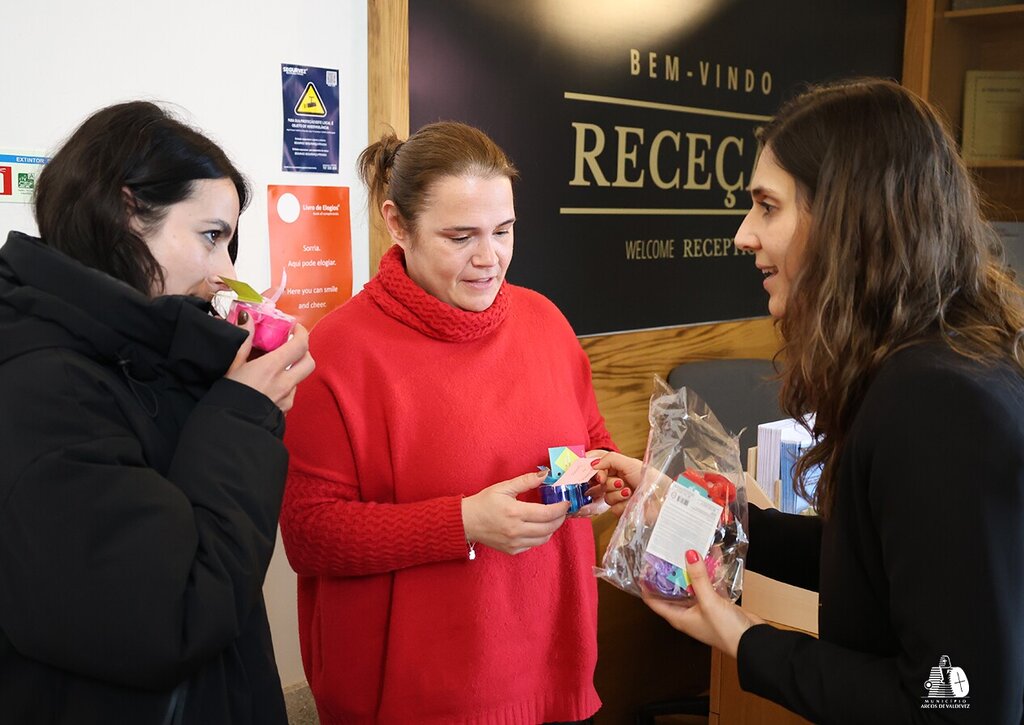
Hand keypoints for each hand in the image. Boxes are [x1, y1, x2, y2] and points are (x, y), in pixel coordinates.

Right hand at [225, 319, 314, 412]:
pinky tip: (269, 387)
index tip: (294, 328)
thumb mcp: (231, 366)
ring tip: (274, 368)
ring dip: (293, 370)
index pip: (300, 345)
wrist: (229, 431)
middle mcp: (285, 383)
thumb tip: (247, 318)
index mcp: (272, 368)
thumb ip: (244, 341)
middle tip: (290, 346)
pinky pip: (291, 394)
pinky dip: (285, 386)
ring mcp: (287, 399)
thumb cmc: (226, 397)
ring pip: (300, 379)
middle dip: (303, 351)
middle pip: (309, 362)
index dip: (301, 333)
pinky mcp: (285, 412)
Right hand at [461, 472, 570, 554]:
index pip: (547, 513)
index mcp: (515, 512)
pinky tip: (537, 527)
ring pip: (544, 539)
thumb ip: (526, 481)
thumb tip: (545, 475)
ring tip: (552, 518)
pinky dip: (540, 536)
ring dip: (552, 528)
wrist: (466, 522)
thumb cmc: (484, 503)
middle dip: (560, 518)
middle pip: (549, 528)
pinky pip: (533, 545)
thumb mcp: (504, 487)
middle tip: (562, 510)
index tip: (566, 502)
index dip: (561, 508)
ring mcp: (514, 542)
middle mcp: (516, 530)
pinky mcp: (512, 550)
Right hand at [587, 451, 644, 515]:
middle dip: (610, 483)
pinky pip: (612, 507)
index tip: (599, 476)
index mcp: (619, 468)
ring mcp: (619, 496)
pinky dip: (622, 504)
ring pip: (605, 496)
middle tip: (621, 482)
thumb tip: (593, 463)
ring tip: (630, 492)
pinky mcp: (621, 509)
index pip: (599, 468)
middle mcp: (617, 481)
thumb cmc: (650, 479)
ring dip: (617, 494)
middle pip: (600, 483)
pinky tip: (631, 501)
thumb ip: (610, 459)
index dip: (596, 472)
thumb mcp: (630, 464)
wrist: (661, 498)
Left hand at [642, 549, 763, 657]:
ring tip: (687, 549)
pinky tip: (713, 556)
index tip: (644, 567)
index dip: (647, 586)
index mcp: (679, 617)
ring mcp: (704, 608)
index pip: (655, 601)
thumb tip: (688, 555)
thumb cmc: (726, 631)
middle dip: (670, 573)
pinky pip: (711, 584)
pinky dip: (711, 572)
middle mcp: (689, 613)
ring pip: (693, 585)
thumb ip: (699, 578)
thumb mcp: (709, 602)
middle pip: (674, 590)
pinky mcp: (718, 604)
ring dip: (691, 569)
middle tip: (666, 552)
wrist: (753, 643)